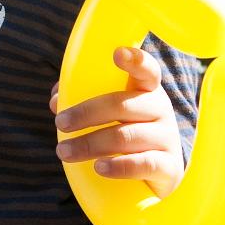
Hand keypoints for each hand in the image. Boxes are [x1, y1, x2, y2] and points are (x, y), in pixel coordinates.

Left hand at [51, 46, 184, 197]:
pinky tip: (98, 167)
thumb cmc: (124, 129)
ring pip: (125, 136)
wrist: (157, 171)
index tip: (118, 53)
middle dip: (86, 113)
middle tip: (60, 122)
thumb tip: (55, 102)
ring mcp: (168, 138)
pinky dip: (119, 166)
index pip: (147, 70)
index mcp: (145, 89)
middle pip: (121, 105)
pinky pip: (144, 164)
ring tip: (63, 151)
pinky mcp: (170, 167)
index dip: (135, 60)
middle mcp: (160, 109)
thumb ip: (79, 97)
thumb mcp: (107, 110)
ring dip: (89, 144)